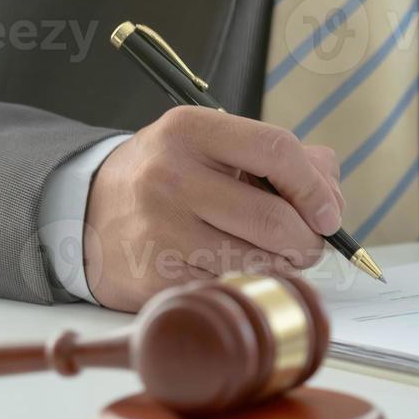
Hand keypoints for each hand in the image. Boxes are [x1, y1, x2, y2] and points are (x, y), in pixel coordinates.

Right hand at [83, 107, 344, 310]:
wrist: (88, 212)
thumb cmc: (175, 177)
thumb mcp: (217, 146)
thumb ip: (286, 160)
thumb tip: (331, 202)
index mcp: (190, 130)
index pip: (277, 150)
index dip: (314, 187)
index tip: (327, 214)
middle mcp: (170, 176)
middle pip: (273, 219)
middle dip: (308, 240)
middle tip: (309, 244)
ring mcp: (158, 229)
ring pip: (257, 261)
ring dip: (284, 266)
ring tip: (276, 256)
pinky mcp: (153, 278)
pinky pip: (230, 288)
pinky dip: (250, 284)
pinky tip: (240, 270)